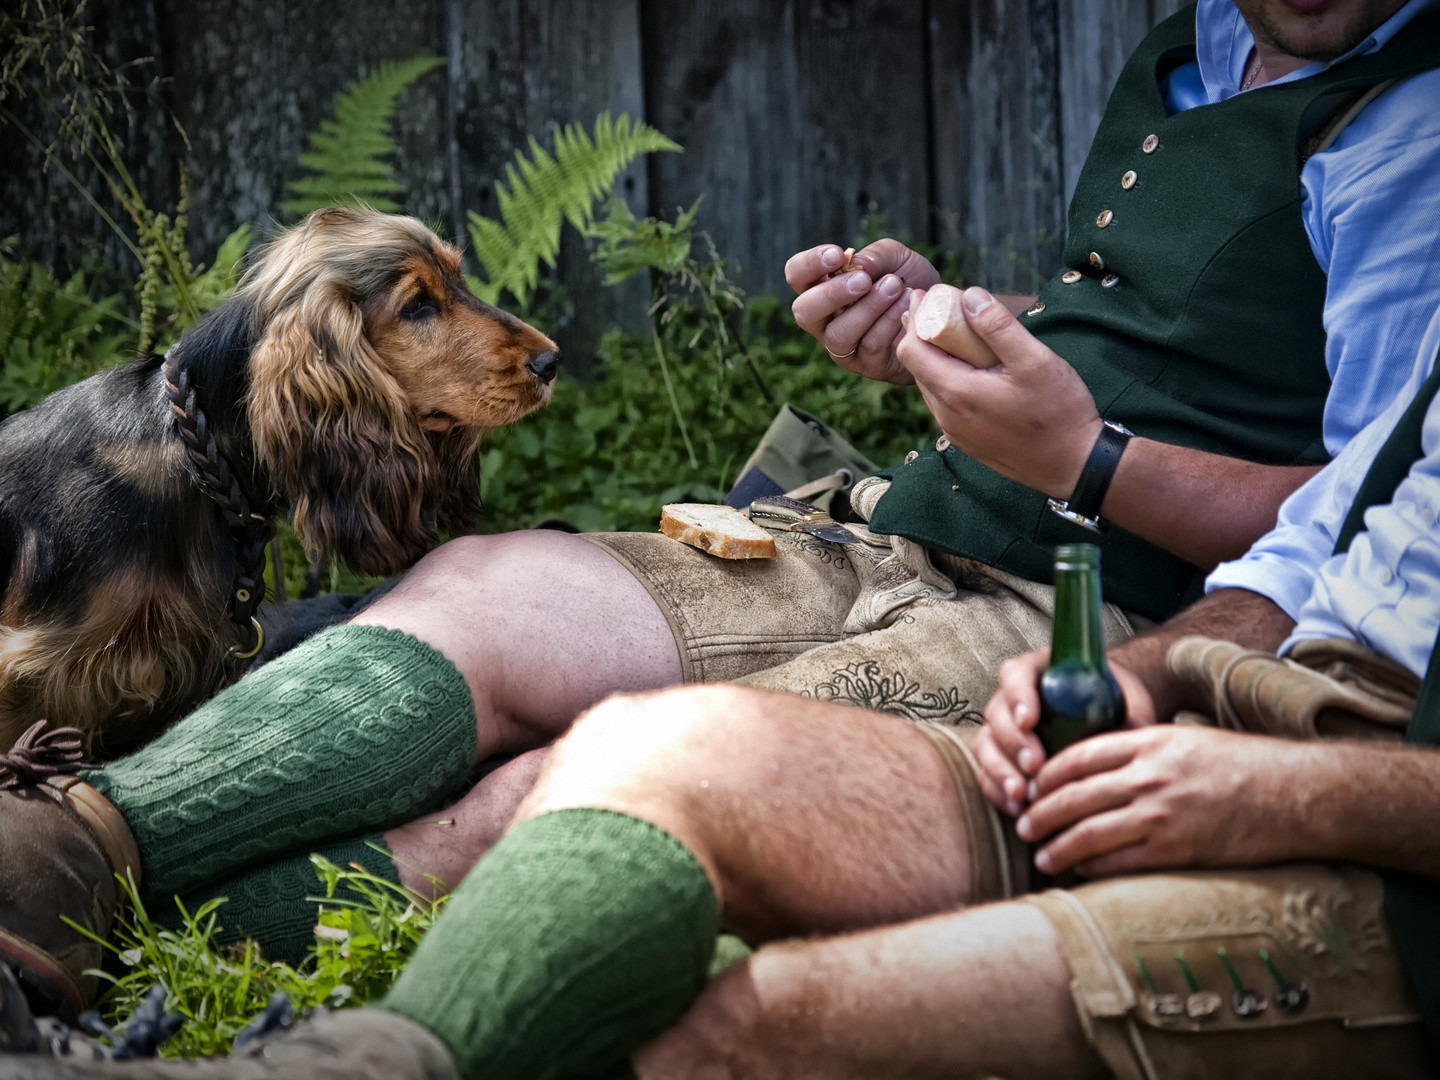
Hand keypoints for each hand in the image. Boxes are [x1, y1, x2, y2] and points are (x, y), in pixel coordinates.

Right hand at [786, 239, 940, 383]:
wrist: (942, 315)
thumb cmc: (910, 283)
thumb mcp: (898, 258)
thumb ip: (877, 255)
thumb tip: (858, 264)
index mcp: (822, 288)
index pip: (796, 275)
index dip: (809, 264)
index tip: (837, 254)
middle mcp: (825, 320)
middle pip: (804, 312)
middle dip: (832, 294)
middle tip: (863, 280)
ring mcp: (844, 346)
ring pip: (839, 334)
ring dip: (868, 308)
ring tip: (895, 286)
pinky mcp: (867, 365)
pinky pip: (870, 345)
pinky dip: (889, 321)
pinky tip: (907, 303)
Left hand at [896, 286, 1100, 500]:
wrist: (1074, 466)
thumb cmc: (1059, 412)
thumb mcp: (1034, 361)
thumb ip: (999, 328)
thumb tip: (969, 296)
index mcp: (955, 393)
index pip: (910, 351)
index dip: (915, 320)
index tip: (928, 296)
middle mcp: (946, 415)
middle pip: (916, 367)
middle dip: (922, 334)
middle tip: (938, 305)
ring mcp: (954, 431)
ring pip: (930, 384)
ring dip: (935, 356)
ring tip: (953, 330)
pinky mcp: (967, 440)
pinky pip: (945, 402)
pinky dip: (947, 377)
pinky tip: (969, 365)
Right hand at [975, 651, 1157, 816]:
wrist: (1104, 710)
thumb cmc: (1111, 698)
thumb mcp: (1125, 697)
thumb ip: (1130, 711)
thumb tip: (1139, 731)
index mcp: (1036, 670)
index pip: (1015, 676)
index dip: (1018, 698)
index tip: (1030, 721)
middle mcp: (1011, 696)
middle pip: (997, 715)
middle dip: (1013, 744)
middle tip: (1034, 767)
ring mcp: (1002, 727)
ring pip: (986, 746)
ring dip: (1001, 771)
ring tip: (1022, 795)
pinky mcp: (999, 755)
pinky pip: (986, 771)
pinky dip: (997, 790)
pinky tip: (1016, 807)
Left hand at [1016, 725, 1287, 877]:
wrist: (1296, 795)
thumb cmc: (1241, 764)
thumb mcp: (1185, 740)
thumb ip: (1141, 749)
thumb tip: (1095, 767)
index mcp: (1149, 742)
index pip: (1077, 755)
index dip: (1046, 774)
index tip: (1031, 787)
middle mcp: (1150, 776)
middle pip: (1074, 796)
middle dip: (1040, 814)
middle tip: (1023, 826)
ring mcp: (1163, 815)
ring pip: (1089, 833)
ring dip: (1058, 847)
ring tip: (1042, 856)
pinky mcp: (1178, 850)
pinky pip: (1121, 864)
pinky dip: (1093, 869)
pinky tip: (1080, 872)